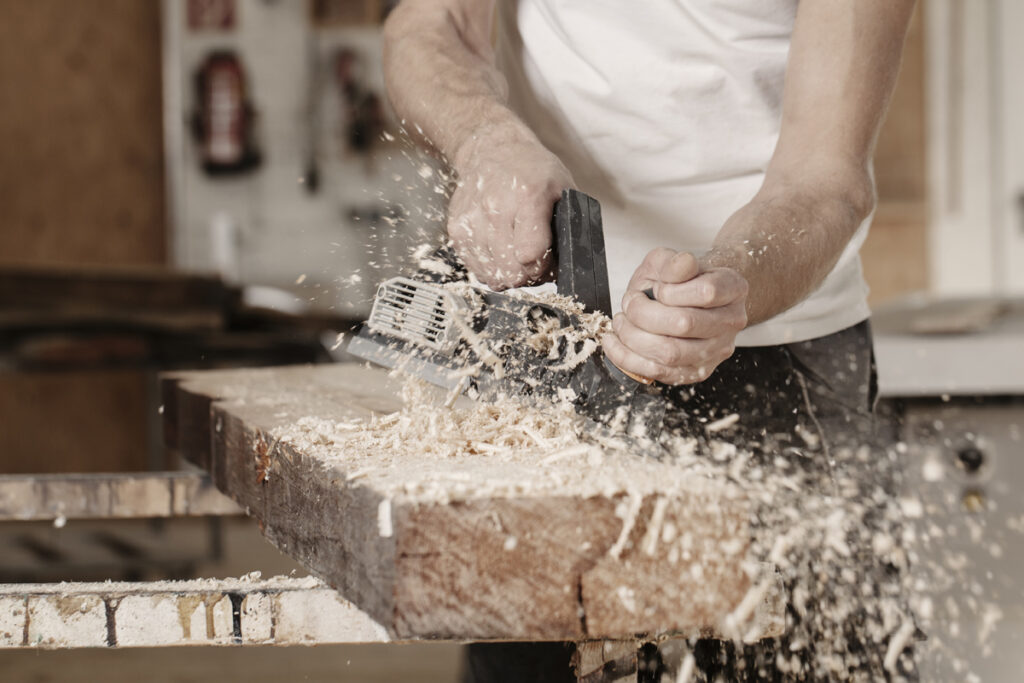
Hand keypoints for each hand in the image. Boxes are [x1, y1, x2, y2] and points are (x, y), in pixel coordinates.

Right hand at [448, 123, 573, 288]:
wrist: (492, 150)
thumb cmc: (531, 169)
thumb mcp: (564, 188)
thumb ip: (570, 226)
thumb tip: (570, 263)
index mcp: (527, 197)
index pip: (531, 255)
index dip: (545, 268)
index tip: (550, 262)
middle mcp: (495, 209)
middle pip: (512, 273)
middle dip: (529, 276)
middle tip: (536, 263)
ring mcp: (472, 220)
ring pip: (493, 276)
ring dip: (510, 274)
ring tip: (518, 254)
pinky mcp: (456, 230)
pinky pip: (477, 269)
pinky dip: (492, 268)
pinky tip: (501, 251)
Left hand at [603, 249, 747, 384]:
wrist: (686, 299)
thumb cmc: (678, 281)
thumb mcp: (671, 261)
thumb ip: (674, 262)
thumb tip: (682, 264)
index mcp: (733, 289)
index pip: (706, 292)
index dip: (671, 291)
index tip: (655, 288)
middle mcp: (730, 322)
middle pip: (685, 324)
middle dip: (643, 314)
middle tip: (629, 303)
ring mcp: (716, 351)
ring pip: (670, 353)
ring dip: (633, 337)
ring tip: (622, 323)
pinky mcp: (696, 372)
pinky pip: (659, 372)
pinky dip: (628, 358)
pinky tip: (615, 343)